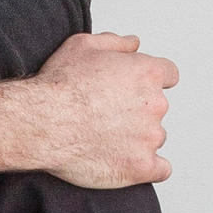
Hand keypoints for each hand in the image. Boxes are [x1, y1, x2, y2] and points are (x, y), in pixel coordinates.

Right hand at [0, 33, 176, 187]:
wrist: (43, 123)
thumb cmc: (59, 85)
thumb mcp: (83, 46)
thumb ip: (116, 43)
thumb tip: (134, 44)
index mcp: (147, 73)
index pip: (169, 74)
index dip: (152, 81)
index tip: (138, 89)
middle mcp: (155, 104)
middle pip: (158, 108)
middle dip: (138, 110)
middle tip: (108, 115)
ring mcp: (150, 137)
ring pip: (155, 138)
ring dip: (139, 139)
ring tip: (107, 139)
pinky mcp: (141, 167)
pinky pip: (161, 170)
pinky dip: (149, 168)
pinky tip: (130, 163)